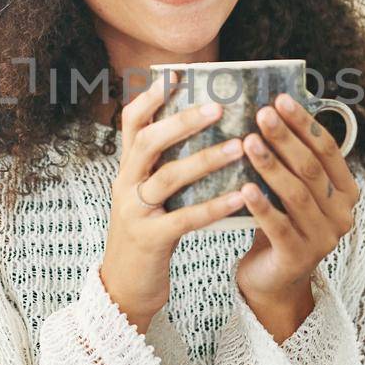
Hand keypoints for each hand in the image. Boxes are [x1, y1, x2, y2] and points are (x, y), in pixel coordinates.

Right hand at [100, 69, 248, 332]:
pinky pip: (184, 218)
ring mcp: (135, 212)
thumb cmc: (147, 236)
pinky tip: (240, 196)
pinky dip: (213, 205)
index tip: (175, 75)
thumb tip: (204, 134)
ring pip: (168, 177)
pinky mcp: (150, 239)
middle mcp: (126, 185)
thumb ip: (164, 167)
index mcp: (127, 170)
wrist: (124, 288)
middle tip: (218, 106)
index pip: (131, 124)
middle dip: (182, 121)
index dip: (150, 98)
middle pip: (147, 142)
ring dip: (206, 158)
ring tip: (240, 145)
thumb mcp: (147, 197)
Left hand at [235, 92, 360, 341]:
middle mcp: (342, 214)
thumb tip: (268, 109)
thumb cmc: (280, 223)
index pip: (327, 150)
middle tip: (261, 114)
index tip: (280, 99)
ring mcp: (323, 238)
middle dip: (285, 138)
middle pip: (312, 168)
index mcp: (346, 192)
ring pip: (297, 194)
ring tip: (247, 143)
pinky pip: (279, 226)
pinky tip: (243, 187)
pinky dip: (262, 205)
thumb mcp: (293, 191)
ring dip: (271, 166)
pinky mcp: (299, 257)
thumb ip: (292, 161)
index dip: (304, 123)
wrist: (274, 280)